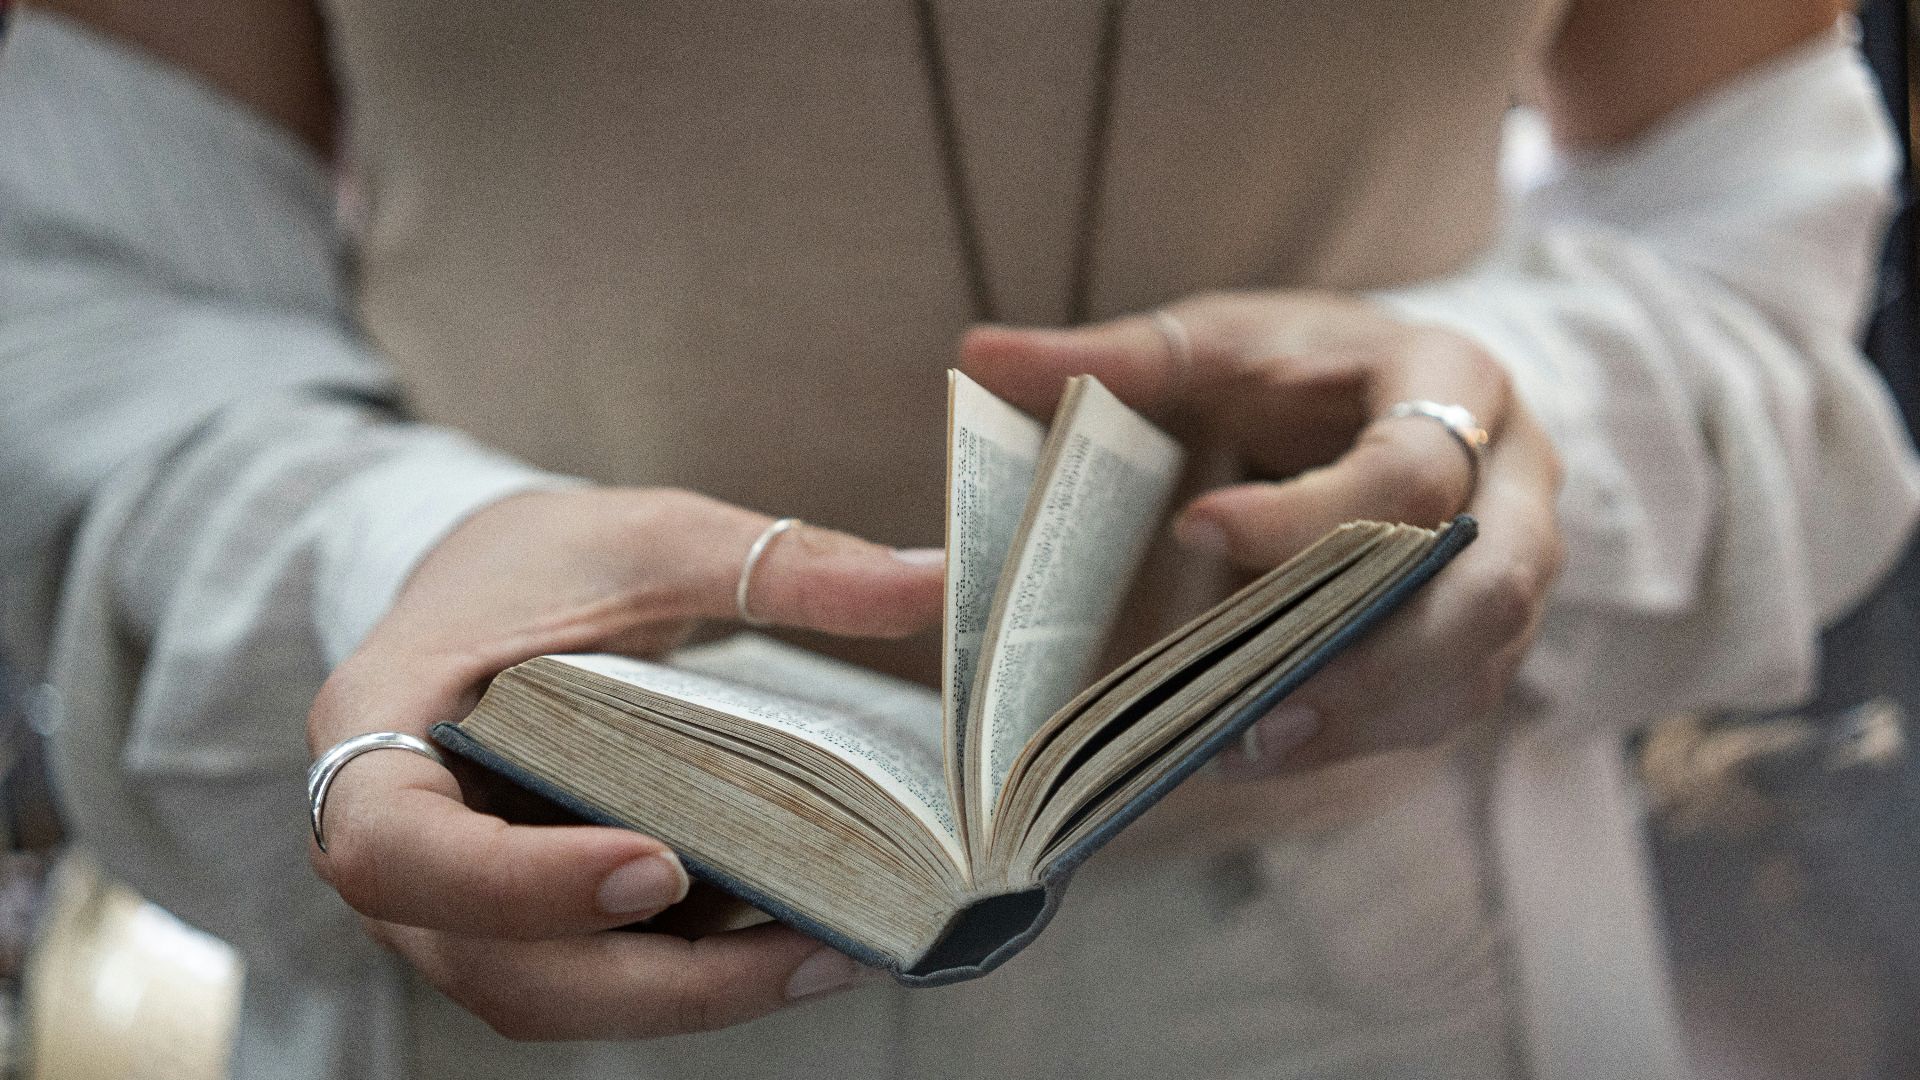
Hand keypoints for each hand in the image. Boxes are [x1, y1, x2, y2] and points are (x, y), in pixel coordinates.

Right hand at [307, 487, 941, 1038]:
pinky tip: (800, 944)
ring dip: (691, 996)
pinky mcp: (519, 923)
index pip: (402, 850)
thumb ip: (774, 560)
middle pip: (496, 966)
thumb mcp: (652, 536)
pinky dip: (691, 977)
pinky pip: (592, 976)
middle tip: (811, 946)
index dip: (518, 884)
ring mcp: (453, 902)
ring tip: (834, 953)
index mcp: (373, 737)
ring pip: (551, 995)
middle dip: (659, 982)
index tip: (657, 867)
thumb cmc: (548, 558)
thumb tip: (935, 582)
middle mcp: (394, 849)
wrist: (491, 588)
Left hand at [962, 291, 1563, 774]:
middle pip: (1487, 586)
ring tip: (1249, 748)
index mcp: (1451, 383)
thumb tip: (981, 354)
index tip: (1196, 528)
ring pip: (1476, 662)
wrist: (1388, 393)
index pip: (1409, 467)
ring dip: (1368, 715)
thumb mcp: (1218, 342)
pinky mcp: (1484, 631)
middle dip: (1374, 656)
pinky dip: (1364, 732)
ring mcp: (1512, 565)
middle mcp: (1512, 480)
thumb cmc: (1297, 367)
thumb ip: (1117, 358)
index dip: (1311, 513)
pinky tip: (1271, 750)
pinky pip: (1450, 701)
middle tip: (1255, 704)